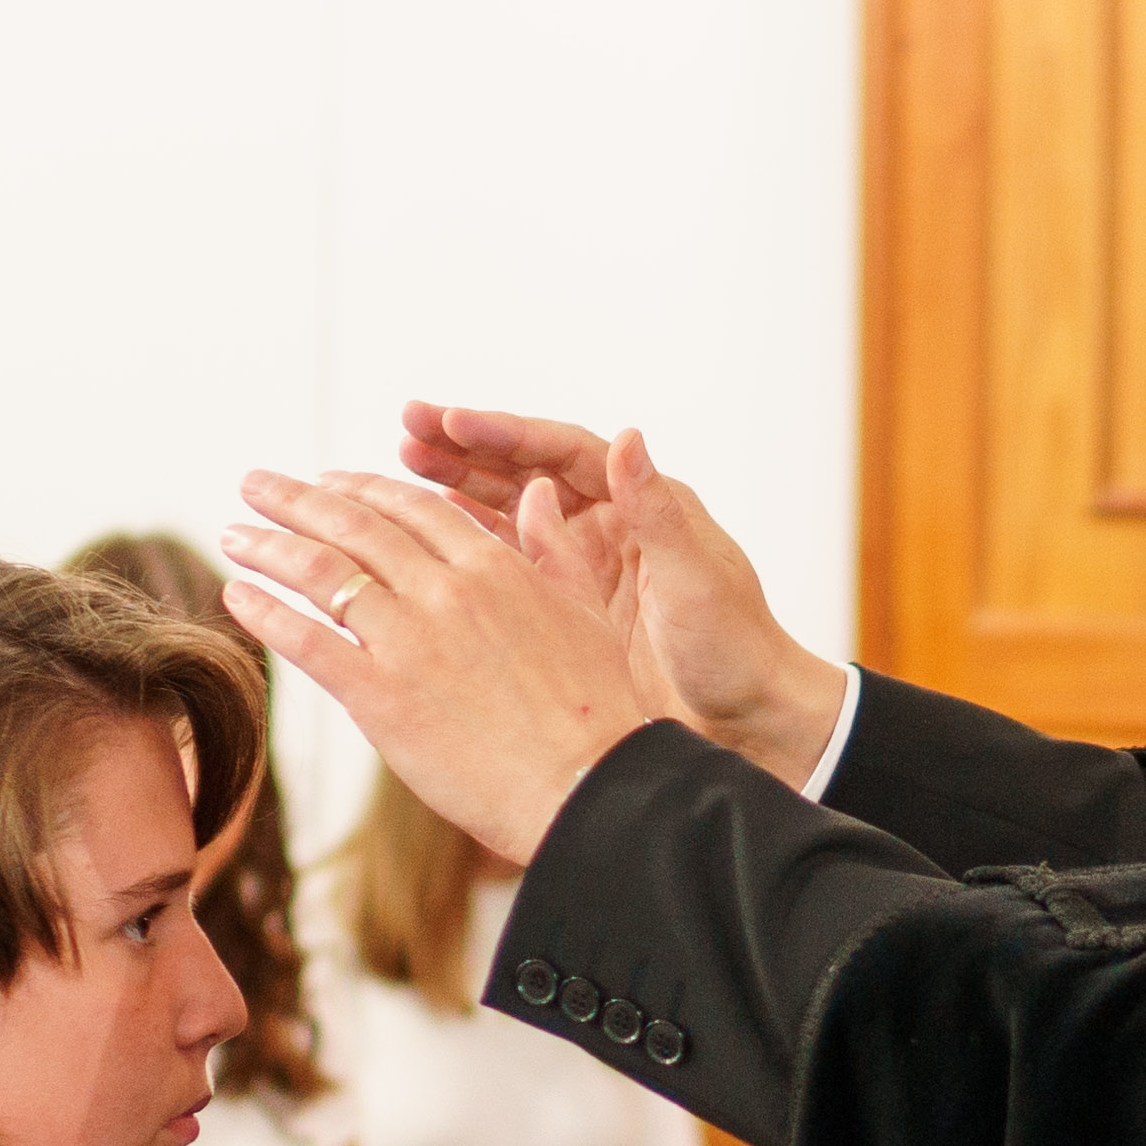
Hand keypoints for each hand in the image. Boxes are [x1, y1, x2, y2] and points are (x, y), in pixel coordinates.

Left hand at [222, 468, 668, 871]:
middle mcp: (444, 591)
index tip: (322, 482)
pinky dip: (266, 614)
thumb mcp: (586, 610)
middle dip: (295, 500)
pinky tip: (235, 596)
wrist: (585, 786)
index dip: (358, 488)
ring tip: (233, 533)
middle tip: (255, 484)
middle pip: (352, 526)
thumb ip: (553, 545)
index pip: (409, 506)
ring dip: (268, 546)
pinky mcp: (381, 697)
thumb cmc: (596, 708)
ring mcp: (409, 641)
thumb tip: (536, 492)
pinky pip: (309, 642)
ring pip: (321, 573)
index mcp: (493, 566)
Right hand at [393, 407, 848, 778]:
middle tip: (408, 427)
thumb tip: (629, 435)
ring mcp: (584, 568)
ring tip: (399, 464)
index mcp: (642, 505)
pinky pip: (506, 566)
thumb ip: (656, 510)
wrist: (746, 723)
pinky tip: (422, 532)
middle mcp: (608, 526)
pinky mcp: (566, 610)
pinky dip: (465, 547)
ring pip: (509, 512)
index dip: (506, 435)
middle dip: (466, 450)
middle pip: (526, 471)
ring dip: (457, 489)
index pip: (563, 452)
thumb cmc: (735, 649)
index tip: (452, 422)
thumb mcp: (694, 579)